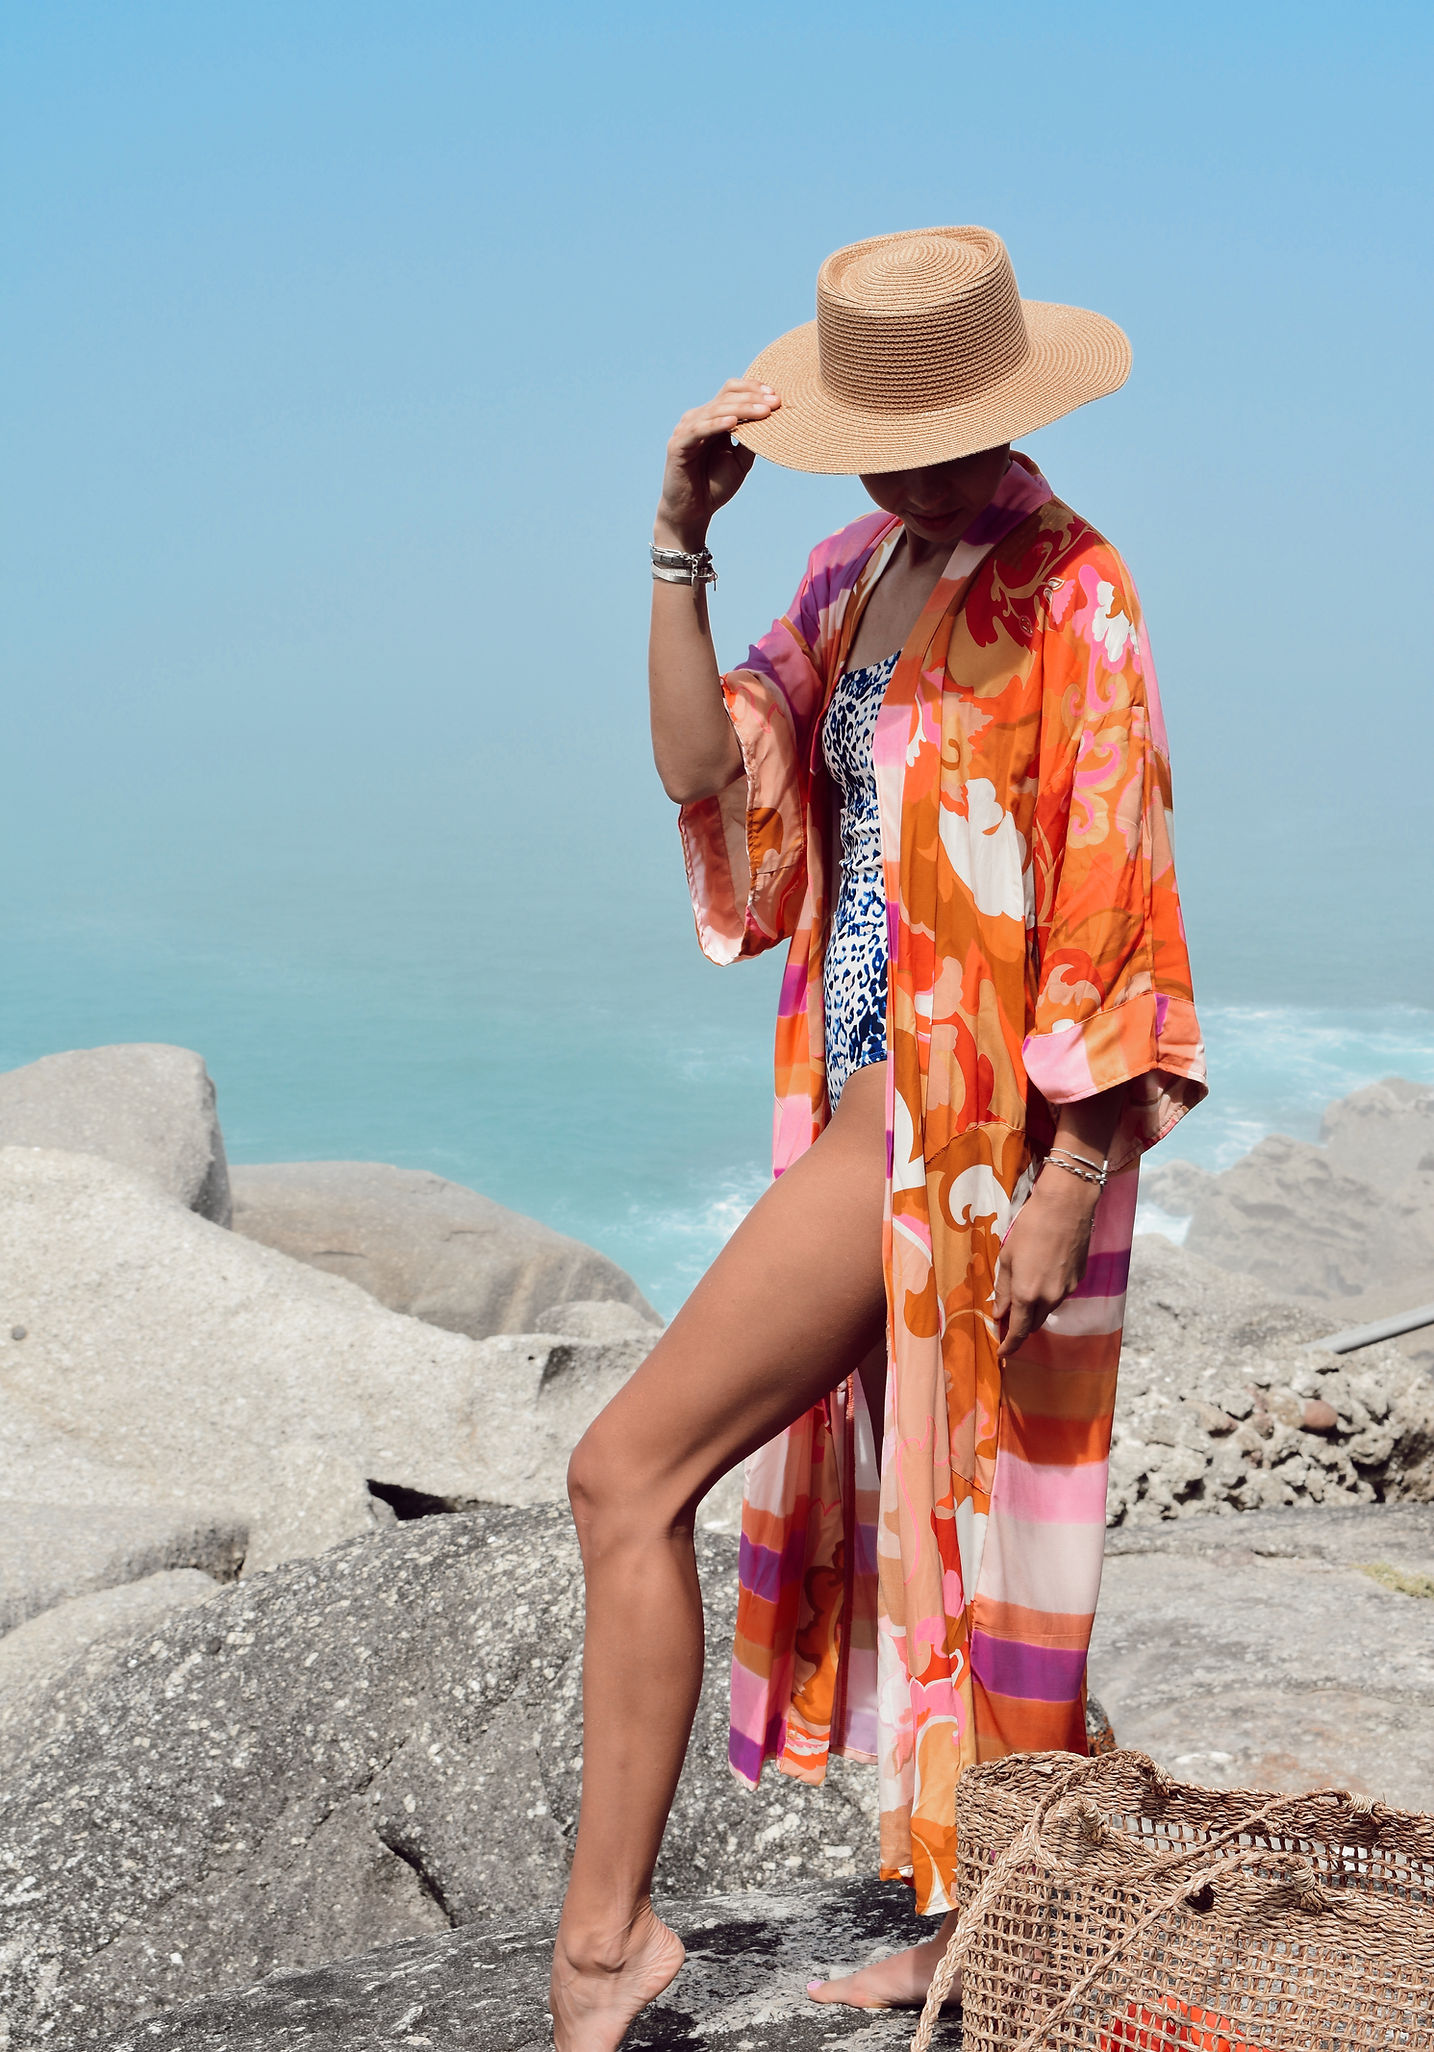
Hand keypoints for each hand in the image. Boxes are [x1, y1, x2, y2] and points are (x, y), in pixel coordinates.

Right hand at [654, 380, 779, 551]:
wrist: (693, 512)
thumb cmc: (715, 485)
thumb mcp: (741, 460)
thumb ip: (751, 440)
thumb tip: (771, 420)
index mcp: (713, 418)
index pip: (731, 391)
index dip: (753, 388)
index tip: (777, 396)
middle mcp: (698, 418)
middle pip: (726, 397)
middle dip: (753, 398)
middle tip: (775, 403)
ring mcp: (686, 430)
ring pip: (714, 410)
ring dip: (741, 409)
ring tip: (763, 412)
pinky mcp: (677, 445)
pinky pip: (698, 430)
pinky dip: (716, 425)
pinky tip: (732, 423)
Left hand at [993, 1168, 1098, 1361]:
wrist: (1066, 1206)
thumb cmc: (1030, 1227)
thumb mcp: (1007, 1257)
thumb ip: (1002, 1289)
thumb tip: (998, 1313)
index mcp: (1026, 1294)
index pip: (1018, 1331)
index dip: (1009, 1345)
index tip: (1002, 1353)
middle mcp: (1049, 1298)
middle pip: (1034, 1323)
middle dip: (1021, 1326)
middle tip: (1007, 1319)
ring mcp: (1068, 1290)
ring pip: (1048, 1309)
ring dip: (1035, 1309)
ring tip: (1024, 1290)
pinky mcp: (1079, 1279)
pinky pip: (1060, 1294)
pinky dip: (1049, 1293)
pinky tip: (1044, 1273)